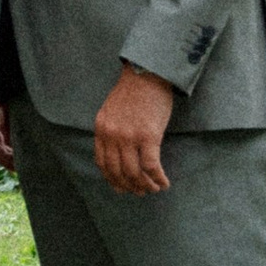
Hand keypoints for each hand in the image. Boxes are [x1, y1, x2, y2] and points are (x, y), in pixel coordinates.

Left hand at [94, 61, 175, 195]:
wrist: (147, 73)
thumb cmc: (133, 91)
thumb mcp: (111, 110)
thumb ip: (110, 130)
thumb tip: (117, 153)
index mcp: (101, 128)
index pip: (102, 163)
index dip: (112, 179)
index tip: (121, 188)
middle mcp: (112, 135)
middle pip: (118, 172)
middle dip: (130, 186)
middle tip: (141, 192)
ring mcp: (129, 136)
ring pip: (135, 173)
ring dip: (146, 186)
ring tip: (154, 189)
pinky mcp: (148, 136)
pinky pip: (151, 167)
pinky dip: (158, 179)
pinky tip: (164, 182)